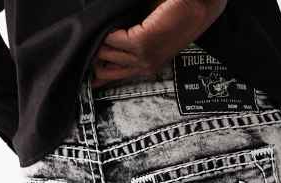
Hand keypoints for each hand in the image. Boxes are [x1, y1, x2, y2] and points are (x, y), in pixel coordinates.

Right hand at [91, 0, 226, 87]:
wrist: (196, 7)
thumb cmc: (175, 16)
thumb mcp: (149, 33)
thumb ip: (130, 39)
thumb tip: (106, 40)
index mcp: (147, 66)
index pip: (115, 78)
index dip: (98, 77)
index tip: (86, 77)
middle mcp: (144, 66)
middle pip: (106, 70)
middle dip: (93, 60)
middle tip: (84, 48)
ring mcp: (143, 57)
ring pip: (106, 53)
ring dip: (98, 42)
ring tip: (93, 33)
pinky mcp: (141, 44)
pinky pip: (112, 39)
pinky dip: (107, 31)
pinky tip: (108, 24)